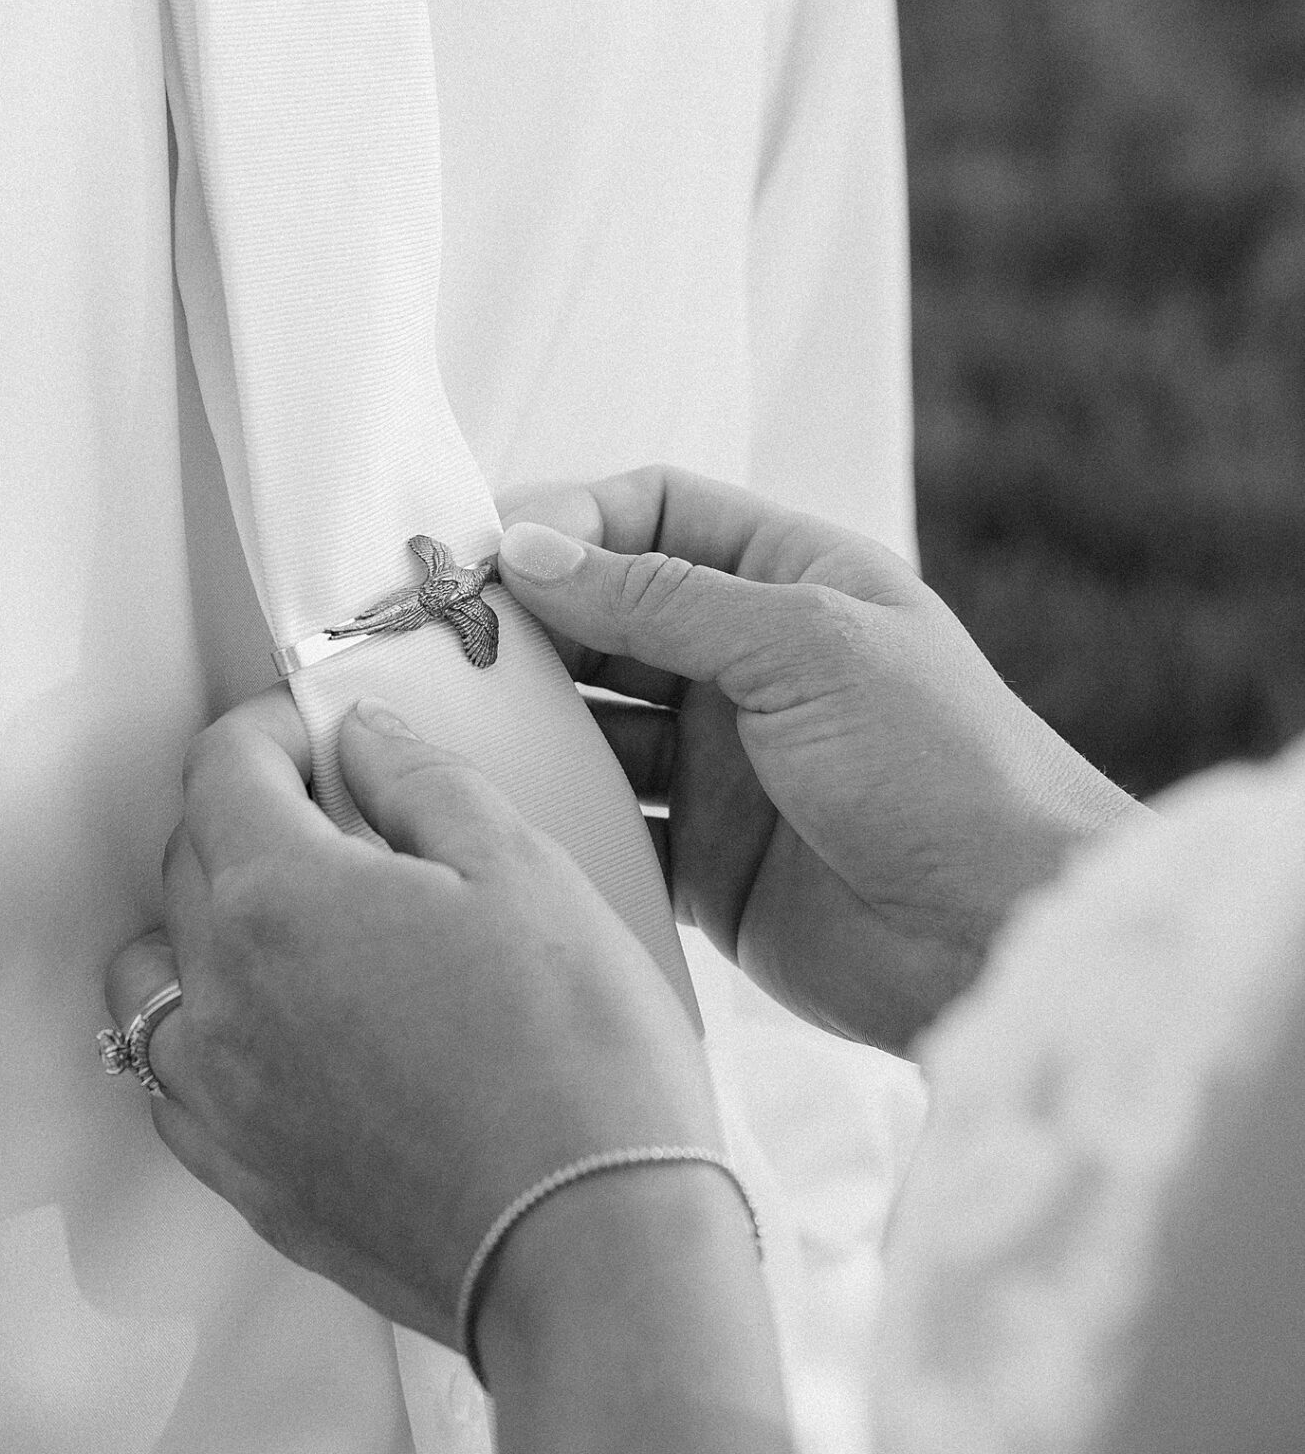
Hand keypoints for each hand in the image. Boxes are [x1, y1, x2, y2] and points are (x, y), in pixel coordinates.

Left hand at [104, 686, 723, 1350]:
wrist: (591, 1253)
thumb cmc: (574, 1063)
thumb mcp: (523, 870)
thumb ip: (422, 780)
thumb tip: (363, 738)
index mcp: (278, 897)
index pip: (220, 767)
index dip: (270, 726)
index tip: (317, 730)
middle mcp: (223, 995)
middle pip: (186, 857)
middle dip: (249, 808)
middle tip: (337, 806)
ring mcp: (225, 1100)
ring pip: (154, 973)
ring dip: (204, 922)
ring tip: (298, 917)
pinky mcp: (249, 1182)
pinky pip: (176, 1082)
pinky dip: (207, 1033)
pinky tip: (283, 1028)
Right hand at [498, 468, 1139, 1051]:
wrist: (1015, 941)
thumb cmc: (942, 765)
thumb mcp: (803, 648)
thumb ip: (661, 599)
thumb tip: (530, 547)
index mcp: (791, 579)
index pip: (653, 513)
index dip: (568, 520)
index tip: (485, 554)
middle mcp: (749, 661)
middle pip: (608, 613)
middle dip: (528, 621)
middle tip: (438, 641)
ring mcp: (725, 763)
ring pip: (597, 720)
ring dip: (530, 720)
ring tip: (449, 724)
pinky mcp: (707, 862)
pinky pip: (609, 821)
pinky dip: (556, 816)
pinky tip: (501, 813)